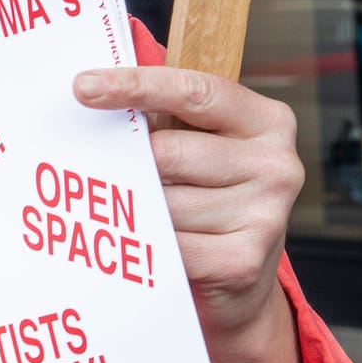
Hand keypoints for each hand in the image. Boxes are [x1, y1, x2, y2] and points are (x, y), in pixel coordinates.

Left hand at [72, 66, 302, 346]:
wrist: (241, 278)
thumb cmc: (207, 193)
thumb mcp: (198, 142)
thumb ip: (163, 114)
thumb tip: (93, 92)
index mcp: (268, 121)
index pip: (194, 91)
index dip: (135, 85)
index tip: (84, 86)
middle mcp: (278, 165)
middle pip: (169, 151)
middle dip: (135, 163)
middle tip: (124, 174)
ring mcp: (266, 215)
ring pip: (164, 201)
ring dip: (142, 209)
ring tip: (152, 216)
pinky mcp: (244, 261)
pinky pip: (169, 244)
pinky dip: (151, 245)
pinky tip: (154, 246)